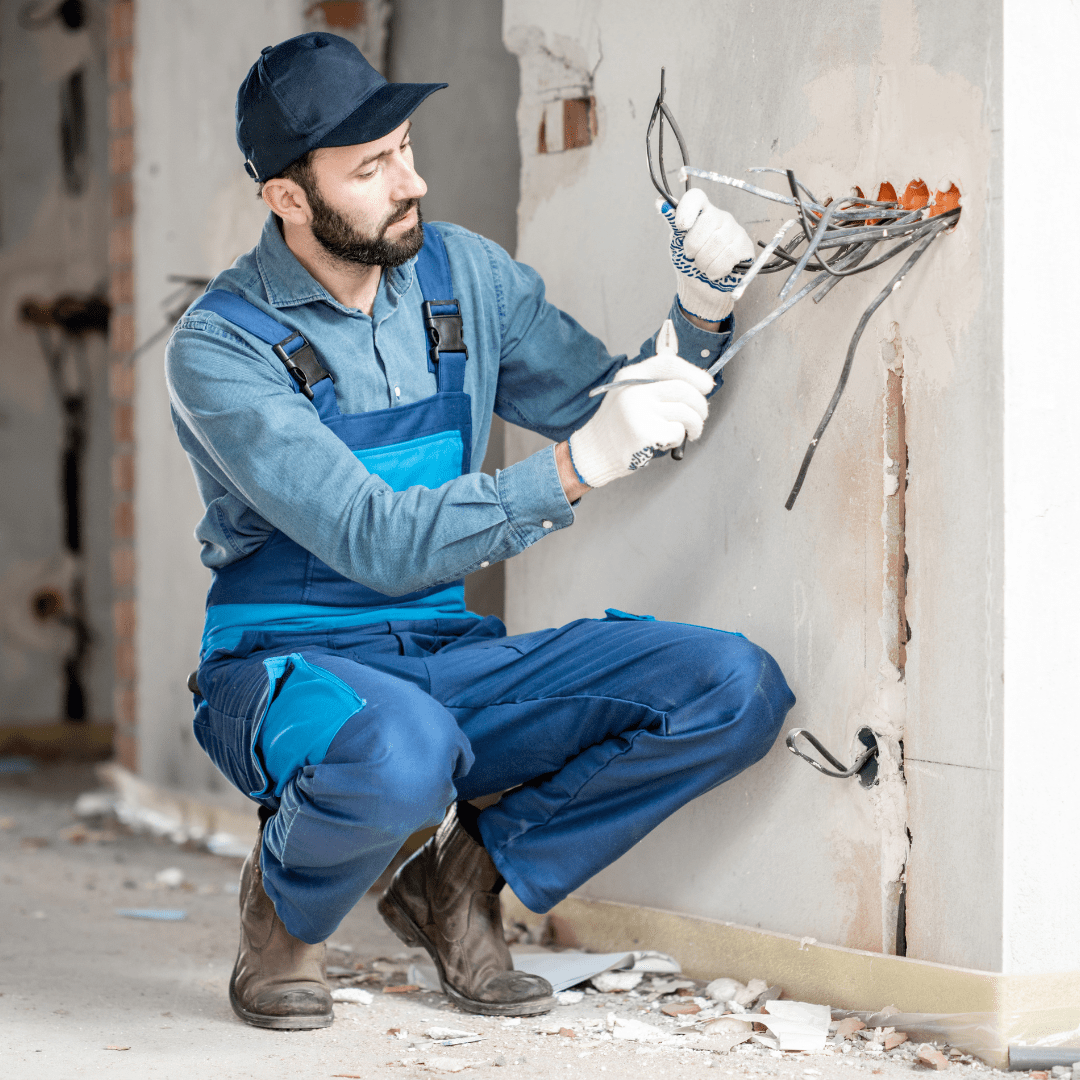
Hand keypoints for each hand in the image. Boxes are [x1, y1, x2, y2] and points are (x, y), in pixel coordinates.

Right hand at [568, 354, 713, 487]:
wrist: (593, 452)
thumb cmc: (618, 425)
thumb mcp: (629, 393)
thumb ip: (655, 384)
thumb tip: (698, 384)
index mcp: (631, 376)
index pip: (669, 363)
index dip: (693, 373)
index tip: (706, 385)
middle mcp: (634, 390)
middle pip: (684, 389)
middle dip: (701, 405)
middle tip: (701, 416)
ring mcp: (639, 411)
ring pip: (686, 412)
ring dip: (696, 424)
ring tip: (690, 432)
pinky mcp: (645, 433)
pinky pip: (678, 432)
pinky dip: (679, 439)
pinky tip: (666, 442)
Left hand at [659, 189, 754, 321]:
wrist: (704, 288)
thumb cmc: (691, 263)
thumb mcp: (677, 243)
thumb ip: (672, 223)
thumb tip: (660, 203)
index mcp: (702, 212)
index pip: (696, 197)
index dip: (687, 209)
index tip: (681, 227)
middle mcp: (720, 216)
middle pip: (706, 222)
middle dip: (694, 246)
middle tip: (693, 257)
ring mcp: (735, 230)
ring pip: (717, 242)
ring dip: (704, 262)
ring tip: (703, 266)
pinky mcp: (745, 246)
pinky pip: (728, 256)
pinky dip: (716, 269)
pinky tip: (715, 271)